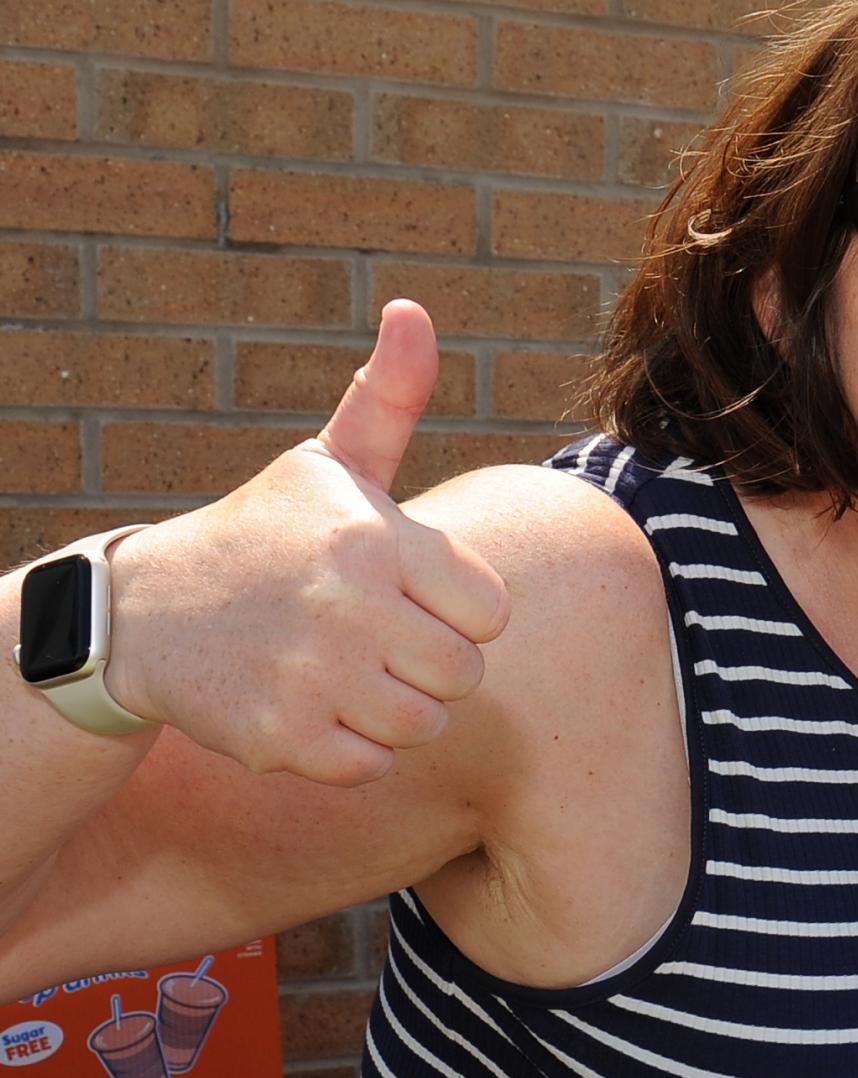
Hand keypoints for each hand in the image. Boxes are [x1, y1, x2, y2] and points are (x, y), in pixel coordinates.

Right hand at [105, 301, 511, 786]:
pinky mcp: (282, 740)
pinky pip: (371, 766)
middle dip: (427, 664)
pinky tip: (308, 705)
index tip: (407, 596)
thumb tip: (414, 310)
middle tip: (372, 639)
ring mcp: (314, 678)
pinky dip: (348, 749)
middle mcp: (348, 606)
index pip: (491, 613)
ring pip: (423, 725)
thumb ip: (390, 399)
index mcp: (376, 540)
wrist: (145, 614)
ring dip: (391, 709)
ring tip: (342, 670)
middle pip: (463, 675)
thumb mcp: (328, 465)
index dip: (456, 611)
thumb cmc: (265, 534)